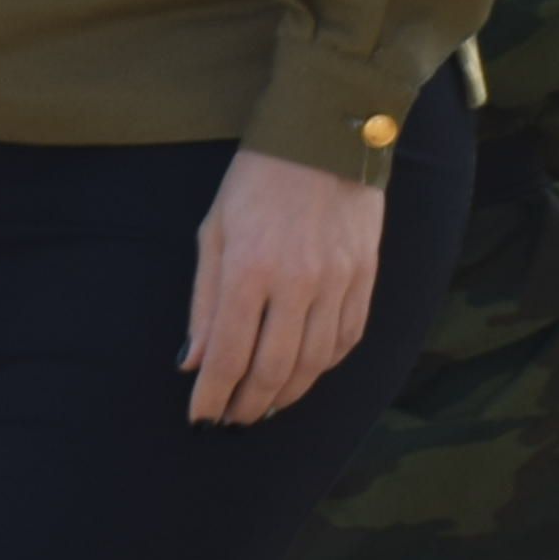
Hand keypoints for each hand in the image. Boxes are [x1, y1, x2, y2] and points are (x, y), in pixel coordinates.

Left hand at [184, 145, 389, 424]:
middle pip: (274, 369)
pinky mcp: (366, 278)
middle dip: (249, 404)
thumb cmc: (256, 183)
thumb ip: (203, 304)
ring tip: (265, 405)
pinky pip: (348, 339)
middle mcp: (297, 283)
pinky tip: (305, 375)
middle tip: (232, 419)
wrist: (324, 139)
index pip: (229, 355)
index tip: (201, 416)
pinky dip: (325, 367)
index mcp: (249, 270)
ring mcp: (338, 282)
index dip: (213, 395)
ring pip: (315, 363)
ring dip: (287, 394)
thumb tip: (193, 363)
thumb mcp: (213, 234)